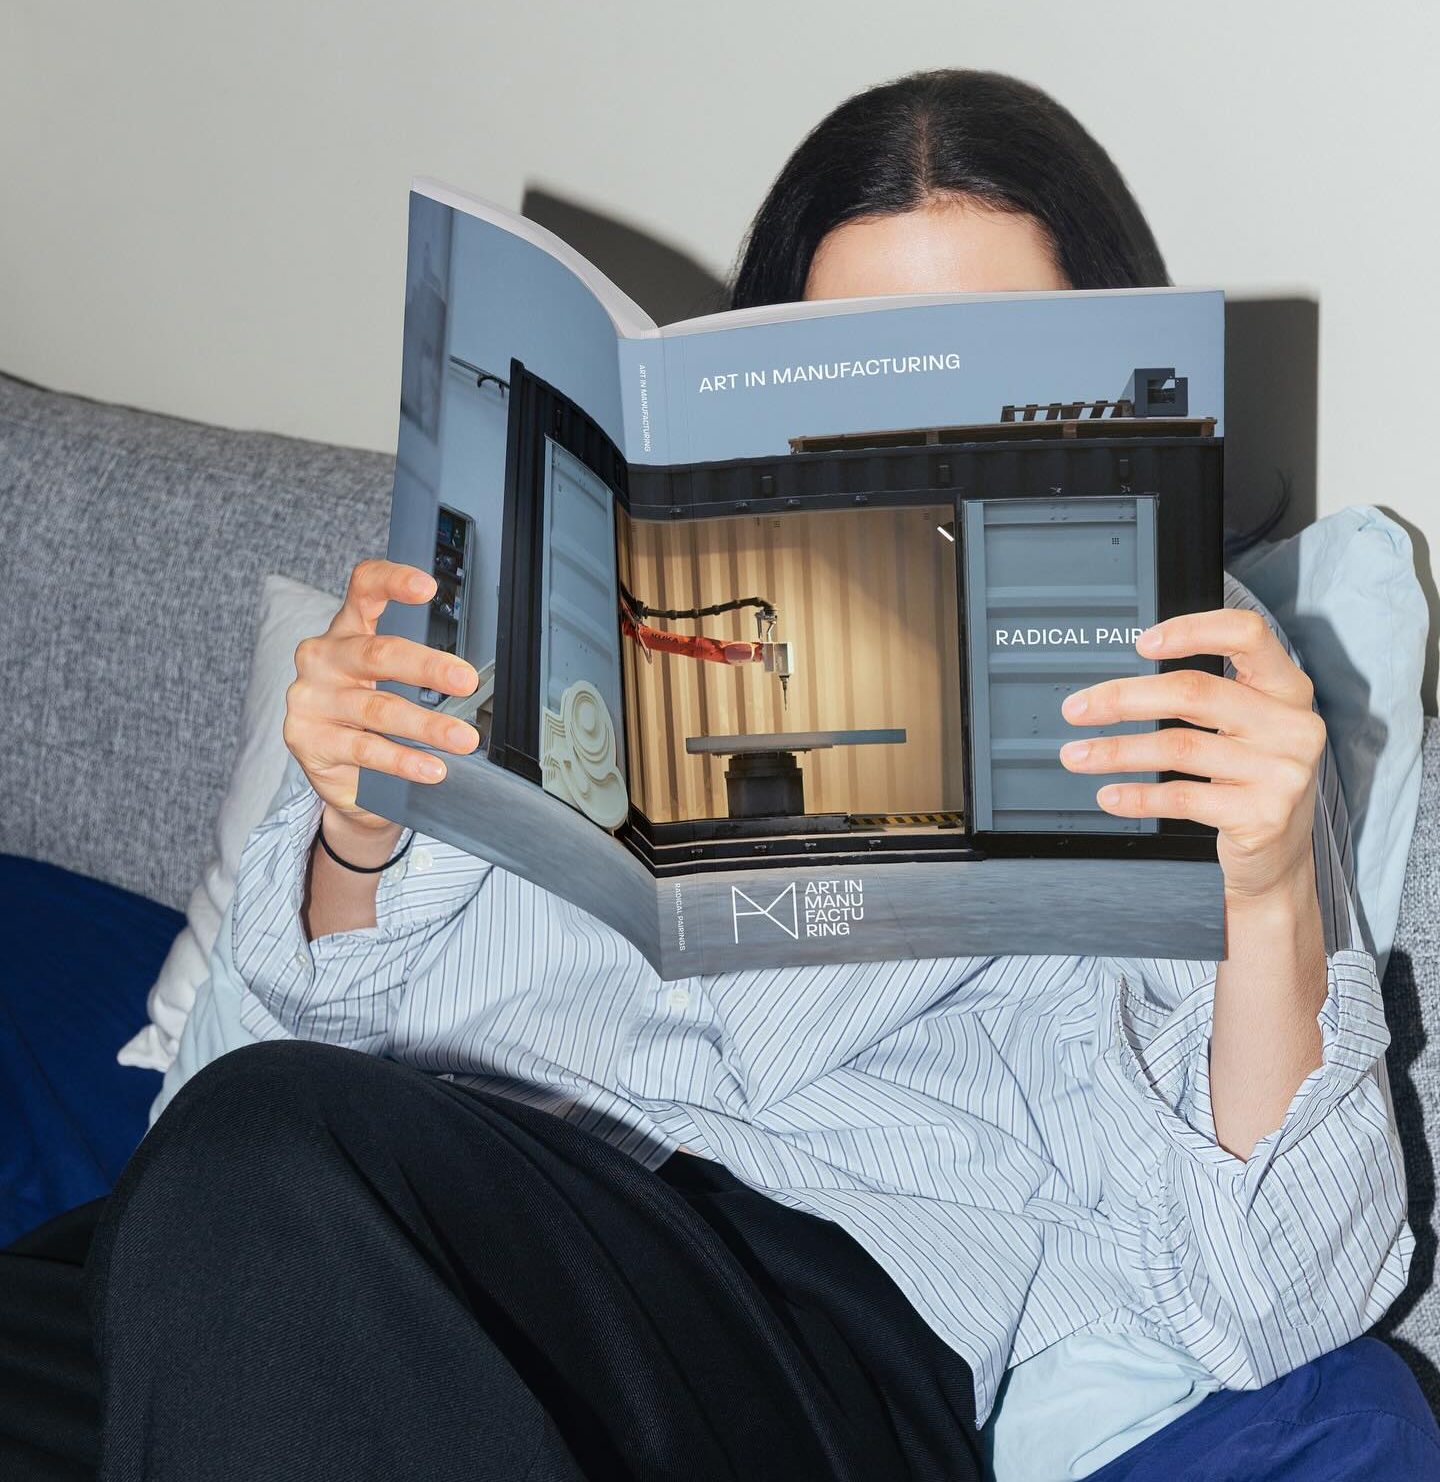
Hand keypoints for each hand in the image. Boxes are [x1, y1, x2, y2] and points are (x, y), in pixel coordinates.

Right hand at [283, 558, 480, 834]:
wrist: (333, 769)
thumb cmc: (367, 714)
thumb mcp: (386, 681)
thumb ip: (416, 666)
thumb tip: (474, 676)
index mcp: (347, 630)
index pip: (364, 590)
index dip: (393, 582)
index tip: (428, 587)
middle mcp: (324, 657)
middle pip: (378, 653)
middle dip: (428, 667)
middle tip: (467, 681)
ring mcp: (311, 698)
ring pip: (378, 707)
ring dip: (427, 725)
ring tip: (463, 738)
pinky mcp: (307, 737)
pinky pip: (366, 748)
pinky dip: (404, 760)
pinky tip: (432, 767)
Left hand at [1057, 608, 1325, 902]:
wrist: (1279, 858)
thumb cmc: (1249, 780)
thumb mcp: (1246, 728)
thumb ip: (1209, 696)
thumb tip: (1123, 681)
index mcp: (1288, 689)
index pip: (1247, 634)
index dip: (1192, 629)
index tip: (1140, 643)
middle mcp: (1293, 725)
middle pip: (1195, 692)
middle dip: (1124, 699)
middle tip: (1077, 710)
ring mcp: (1282, 772)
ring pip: (1177, 747)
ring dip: (1115, 751)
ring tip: (1076, 755)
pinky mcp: (1262, 816)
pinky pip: (1181, 796)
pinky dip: (1137, 796)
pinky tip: (1109, 795)